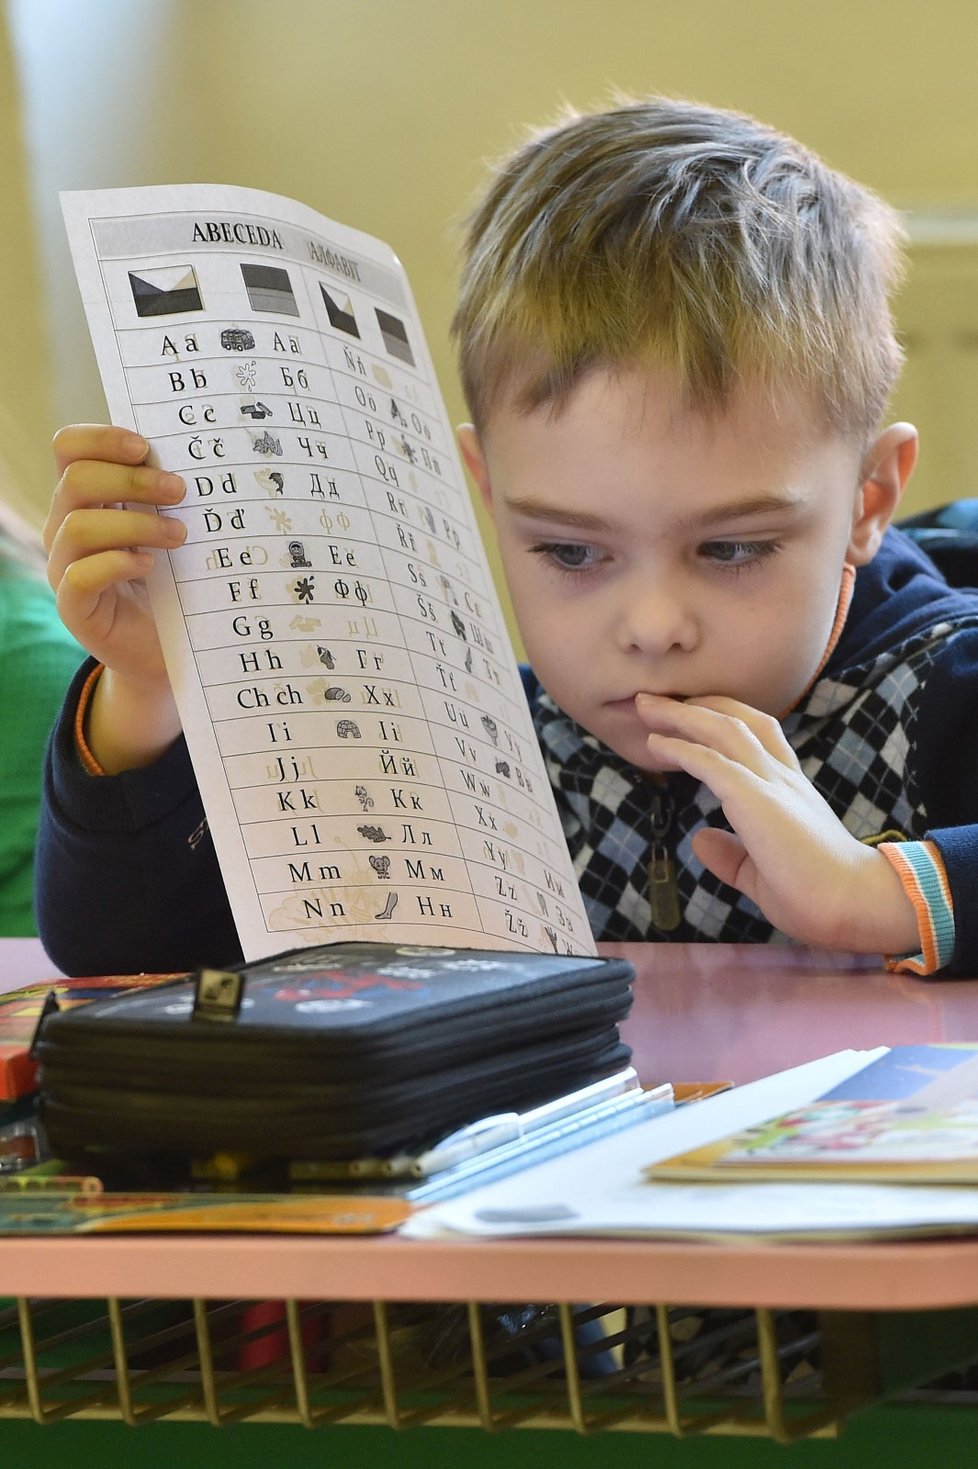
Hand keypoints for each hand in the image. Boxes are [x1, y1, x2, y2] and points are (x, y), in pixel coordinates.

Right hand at [44, 425, 187, 770]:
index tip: (145, 445)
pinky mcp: (75, 609)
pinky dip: (117, 563)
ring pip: (78, 526)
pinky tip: (150, 566)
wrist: (171, 652)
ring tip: (179, 535)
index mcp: (87, 500)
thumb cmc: (176, 583)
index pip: (68, 449)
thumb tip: (207, 455)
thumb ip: (172, 497)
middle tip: (179, 490)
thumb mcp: (174, 530)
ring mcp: (65, 569)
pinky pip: (79, 576)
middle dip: (132, 478)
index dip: (100, 438)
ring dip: (135, 523)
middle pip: (75, 479)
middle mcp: (66, 528)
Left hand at [635, 693, 920, 955]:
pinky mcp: (758, 800)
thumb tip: (700, 840)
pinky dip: (681, 749)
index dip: (722, 718)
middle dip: (695, 704)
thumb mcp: (762, 872)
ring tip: (645, 705)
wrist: (855, 903)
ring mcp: (772, 784)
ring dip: (680, 715)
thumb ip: (733, 856)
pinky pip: (713, 763)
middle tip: (654, 700)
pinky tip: (655, 744)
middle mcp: (782, 777)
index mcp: (790, 789)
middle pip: (737, 720)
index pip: (759, 735)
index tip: (689, 714)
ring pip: (723, 730)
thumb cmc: (819, 895)